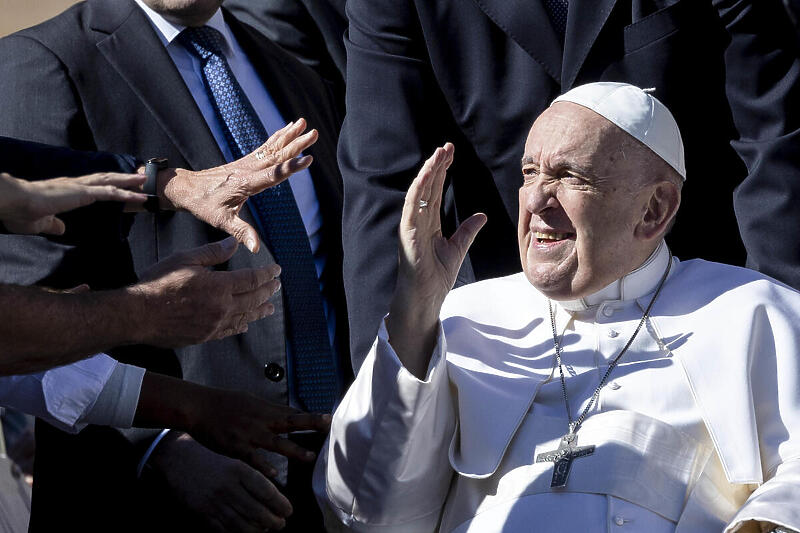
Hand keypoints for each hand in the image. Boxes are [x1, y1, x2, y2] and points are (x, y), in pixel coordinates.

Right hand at [0, 171, 145, 234]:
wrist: (12, 203)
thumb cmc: (20, 212)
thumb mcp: (40, 223)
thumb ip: (53, 225)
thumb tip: (61, 229)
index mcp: (66, 191)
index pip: (91, 186)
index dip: (106, 184)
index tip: (118, 185)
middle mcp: (75, 185)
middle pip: (104, 178)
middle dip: (122, 178)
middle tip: (138, 177)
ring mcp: (79, 187)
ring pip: (110, 182)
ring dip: (129, 182)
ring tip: (144, 181)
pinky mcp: (81, 193)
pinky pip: (109, 193)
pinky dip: (126, 194)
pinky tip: (138, 196)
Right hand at [130, 237, 280, 346]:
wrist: (138, 315)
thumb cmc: (158, 284)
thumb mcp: (185, 259)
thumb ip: (213, 252)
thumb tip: (233, 244)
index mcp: (219, 286)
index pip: (252, 279)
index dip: (266, 274)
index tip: (276, 271)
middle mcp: (221, 308)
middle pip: (253, 299)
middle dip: (267, 291)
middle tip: (276, 286)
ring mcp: (214, 325)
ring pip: (245, 317)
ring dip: (259, 311)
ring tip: (269, 308)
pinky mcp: (204, 337)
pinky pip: (229, 331)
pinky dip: (240, 326)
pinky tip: (245, 324)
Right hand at [150, 434, 292, 531]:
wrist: (179, 459)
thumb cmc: (212, 460)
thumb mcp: (235, 461)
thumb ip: (254, 477)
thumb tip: (275, 496)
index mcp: (239, 470)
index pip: (266, 492)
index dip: (281, 504)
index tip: (288, 511)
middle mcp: (228, 486)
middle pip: (256, 511)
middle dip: (273, 521)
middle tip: (281, 524)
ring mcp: (214, 501)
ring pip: (241, 524)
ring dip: (257, 530)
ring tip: (266, 529)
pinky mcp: (202, 513)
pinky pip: (224, 529)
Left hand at [161, 119, 318, 252]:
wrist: (186, 188)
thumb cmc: (204, 206)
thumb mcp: (222, 221)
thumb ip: (242, 233)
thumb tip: (255, 248)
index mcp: (245, 184)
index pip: (273, 175)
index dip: (291, 167)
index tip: (308, 159)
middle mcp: (248, 170)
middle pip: (277, 156)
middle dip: (297, 145)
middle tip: (314, 134)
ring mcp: (247, 164)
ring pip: (272, 147)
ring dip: (290, 136)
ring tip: (305, 123)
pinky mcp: (245, 162)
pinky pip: (265, 147)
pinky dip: (278, 137)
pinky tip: (288, 129)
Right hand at [184, 387, 330, 472]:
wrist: (199, 407)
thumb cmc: (225, 403)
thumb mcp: (250, 400)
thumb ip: (269, 410)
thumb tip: (288, 413)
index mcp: (264, 408)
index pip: (293, 413)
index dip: (311, 416)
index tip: (329, 418)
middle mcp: (260, 420)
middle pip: (290, 421)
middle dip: (310, 423)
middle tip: (328, 426)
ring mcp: (249, 433)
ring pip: (276, 442)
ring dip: (294, 450)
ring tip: (310, 457)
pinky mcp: (236, 446)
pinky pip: (252, 458)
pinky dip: (264, 465)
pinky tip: (275, 474)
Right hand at [386, 144, 485, 376]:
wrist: (425, 298)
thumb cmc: (436, 277)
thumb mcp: (457, 248)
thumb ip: (467, 231)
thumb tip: (481, 215)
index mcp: (428, 223)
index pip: (434, 191)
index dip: (441, 172)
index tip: (451, 154)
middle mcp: (418, 221)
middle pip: (427, 187)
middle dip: (436, 166)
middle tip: (447, 146)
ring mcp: (411, 227)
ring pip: (418, 193)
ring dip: (427, 172)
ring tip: (438, 154)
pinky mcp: (407, 235)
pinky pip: (412, 208)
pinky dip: (418, 191)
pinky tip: (426, 176)